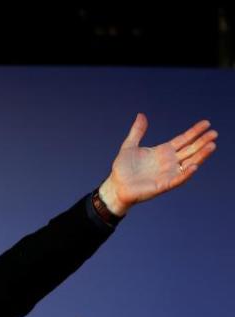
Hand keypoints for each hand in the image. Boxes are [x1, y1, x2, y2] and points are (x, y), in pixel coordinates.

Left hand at [100, 113, 216, 215]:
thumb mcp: (129, 146)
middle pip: (190, 150)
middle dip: (202, 142)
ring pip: (189, 163)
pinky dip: (186, 173)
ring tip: (212, 146)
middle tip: (214, 133)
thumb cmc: (122, 168)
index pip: (183, 140)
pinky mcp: (164, 185)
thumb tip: (141, 115)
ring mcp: (168, 173)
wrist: (116, 186)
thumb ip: (137, 131)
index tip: (206, 123)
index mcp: (163, 151)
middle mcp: (169, 162)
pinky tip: (194, 165)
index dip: (194, 132)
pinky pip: (178, 179)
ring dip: (201, 155)